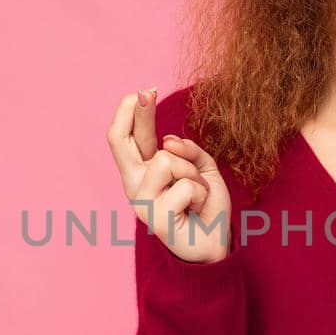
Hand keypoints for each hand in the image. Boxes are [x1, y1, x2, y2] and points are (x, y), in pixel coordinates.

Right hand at [107, 86, 233, 262]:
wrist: (214, 244)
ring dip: (192, 172)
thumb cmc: (205, 206)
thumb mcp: (202, 168)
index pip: (125, 137)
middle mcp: (135, 185)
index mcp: (142, 171)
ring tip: (196, 192)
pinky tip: (197, 209)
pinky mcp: (155, 218)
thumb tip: (169, 140)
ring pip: (166, 160)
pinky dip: (201, 193)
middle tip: (146, 90)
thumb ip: (188, 151)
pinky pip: (185, 186)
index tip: (144, 90)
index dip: (129, 111)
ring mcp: (141, 202)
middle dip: (136, 112)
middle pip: (120, 140)